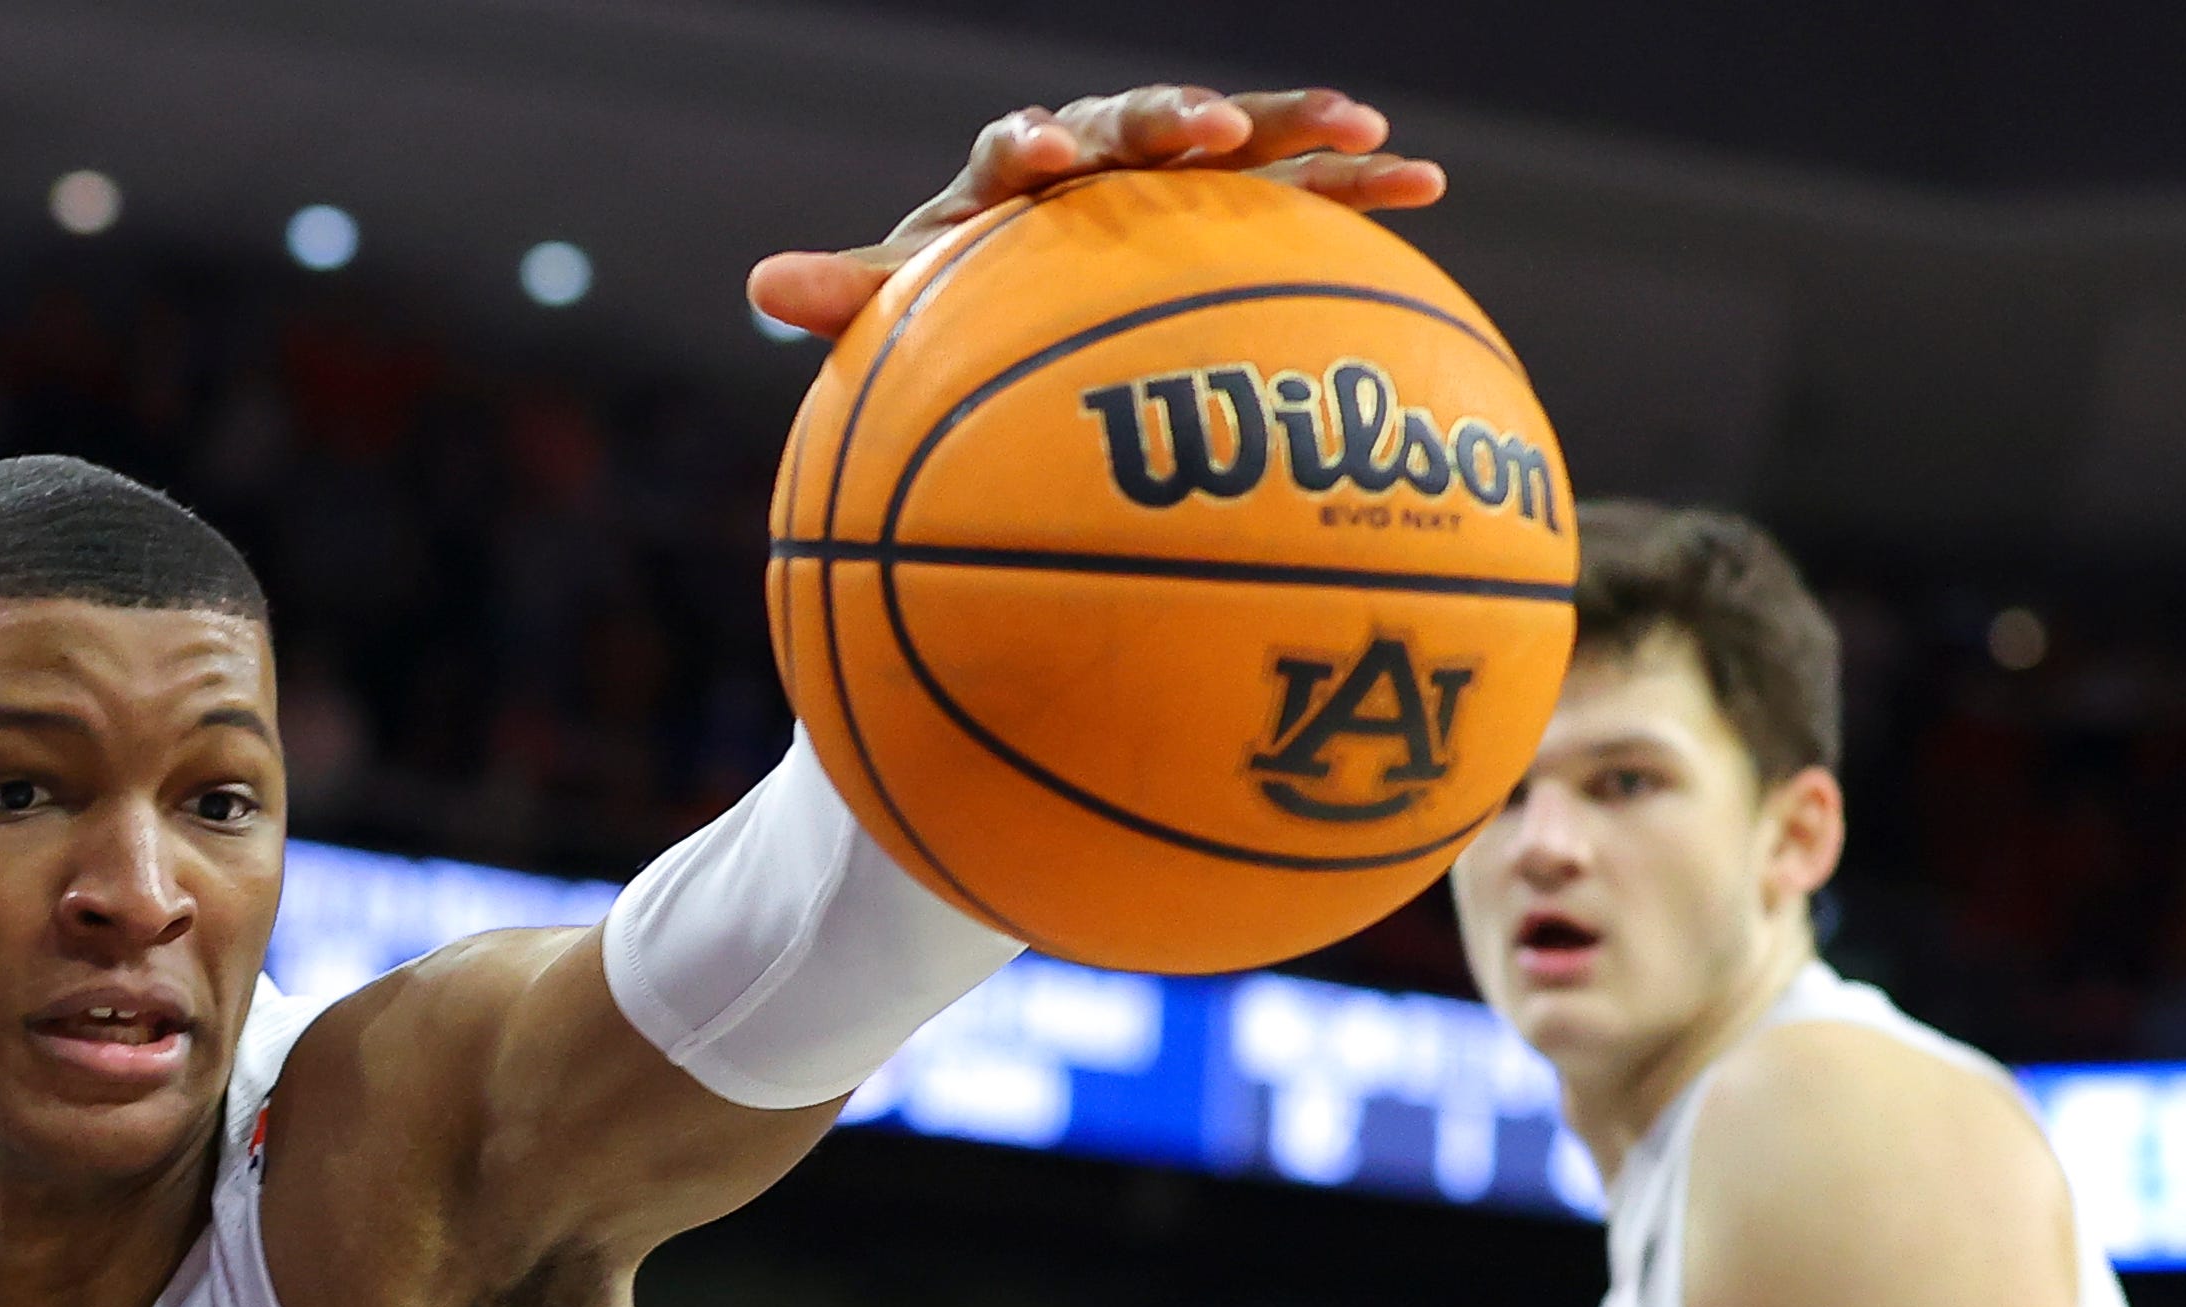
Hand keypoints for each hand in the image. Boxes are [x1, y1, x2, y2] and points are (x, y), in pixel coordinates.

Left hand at [749, 86, 1446, 338]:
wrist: (1025, 302)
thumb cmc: (960, 305)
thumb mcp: (904, 307)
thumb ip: (848, 296)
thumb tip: (762, 287)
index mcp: (1013, 175)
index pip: (1017, 144)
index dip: (1030, 144)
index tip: (1042, 158)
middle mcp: (1097, 157)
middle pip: (1135, 120)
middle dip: (1170, 120)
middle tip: (1200, 131)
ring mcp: (1176, 180)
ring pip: (1238, 137)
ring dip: (1292, 126)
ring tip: (1363, 126)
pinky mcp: (1241, 210)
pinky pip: (1305, 189)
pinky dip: (1357, 180)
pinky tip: (1423, 185)